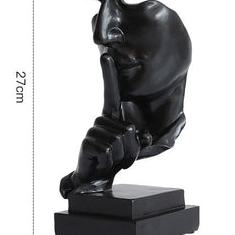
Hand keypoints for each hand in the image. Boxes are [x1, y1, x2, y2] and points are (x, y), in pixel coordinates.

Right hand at [59, 54, 140, 197]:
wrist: (95, 179)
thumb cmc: (114, 160)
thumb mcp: (132, 149)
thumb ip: (141, 141)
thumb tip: (147, 136)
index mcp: (111, 117)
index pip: (111, 93)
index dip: (108, 74)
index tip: (105, 56)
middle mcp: (101, 120)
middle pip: (128, 130)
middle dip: (130, 150)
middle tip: (117, 156)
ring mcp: (94, 130)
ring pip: (121, 141)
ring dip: (121, 157)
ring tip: (111, 160)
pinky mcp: (88, 142)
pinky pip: (110, 150)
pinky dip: (111, 161)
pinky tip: (102, 162)